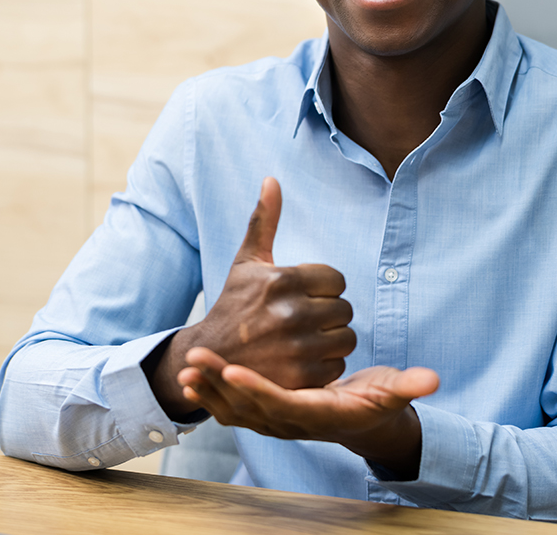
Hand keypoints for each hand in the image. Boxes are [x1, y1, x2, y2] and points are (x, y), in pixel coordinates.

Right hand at [146, 178, 355, 417]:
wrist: (210, 359)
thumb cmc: (234, 304)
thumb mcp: (247, 262)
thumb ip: (263, 220)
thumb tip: (271, 179)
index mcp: (282, 279)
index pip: (337, 279)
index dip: (323, 287)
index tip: (304, 294)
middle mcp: (291, 312)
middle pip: (345, 308)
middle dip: (329, 313)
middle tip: (305, 318)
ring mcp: (297, 347)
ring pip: (346, 337)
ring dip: (331, 338)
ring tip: (307, 338)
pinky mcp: (301, 377)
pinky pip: (338, 364)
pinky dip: (326, 364)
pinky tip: (303, 359)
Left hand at [179, 348, 439, 476]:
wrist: (362, 423)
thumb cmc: (376, 403)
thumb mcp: (393, 393)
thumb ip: (409, 386)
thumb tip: (433, 380)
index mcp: (319, 414)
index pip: (283, 405)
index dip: (258, 390)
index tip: (233, 372)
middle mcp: (292, 422)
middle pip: (250, 408)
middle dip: (220, 387)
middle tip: (194, 361)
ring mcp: (276, 421)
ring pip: (236, 410)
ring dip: (209, 390)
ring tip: (186, 366)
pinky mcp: (267, 412)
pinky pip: (233, 408)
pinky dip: (211, 394)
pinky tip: (192, 374)